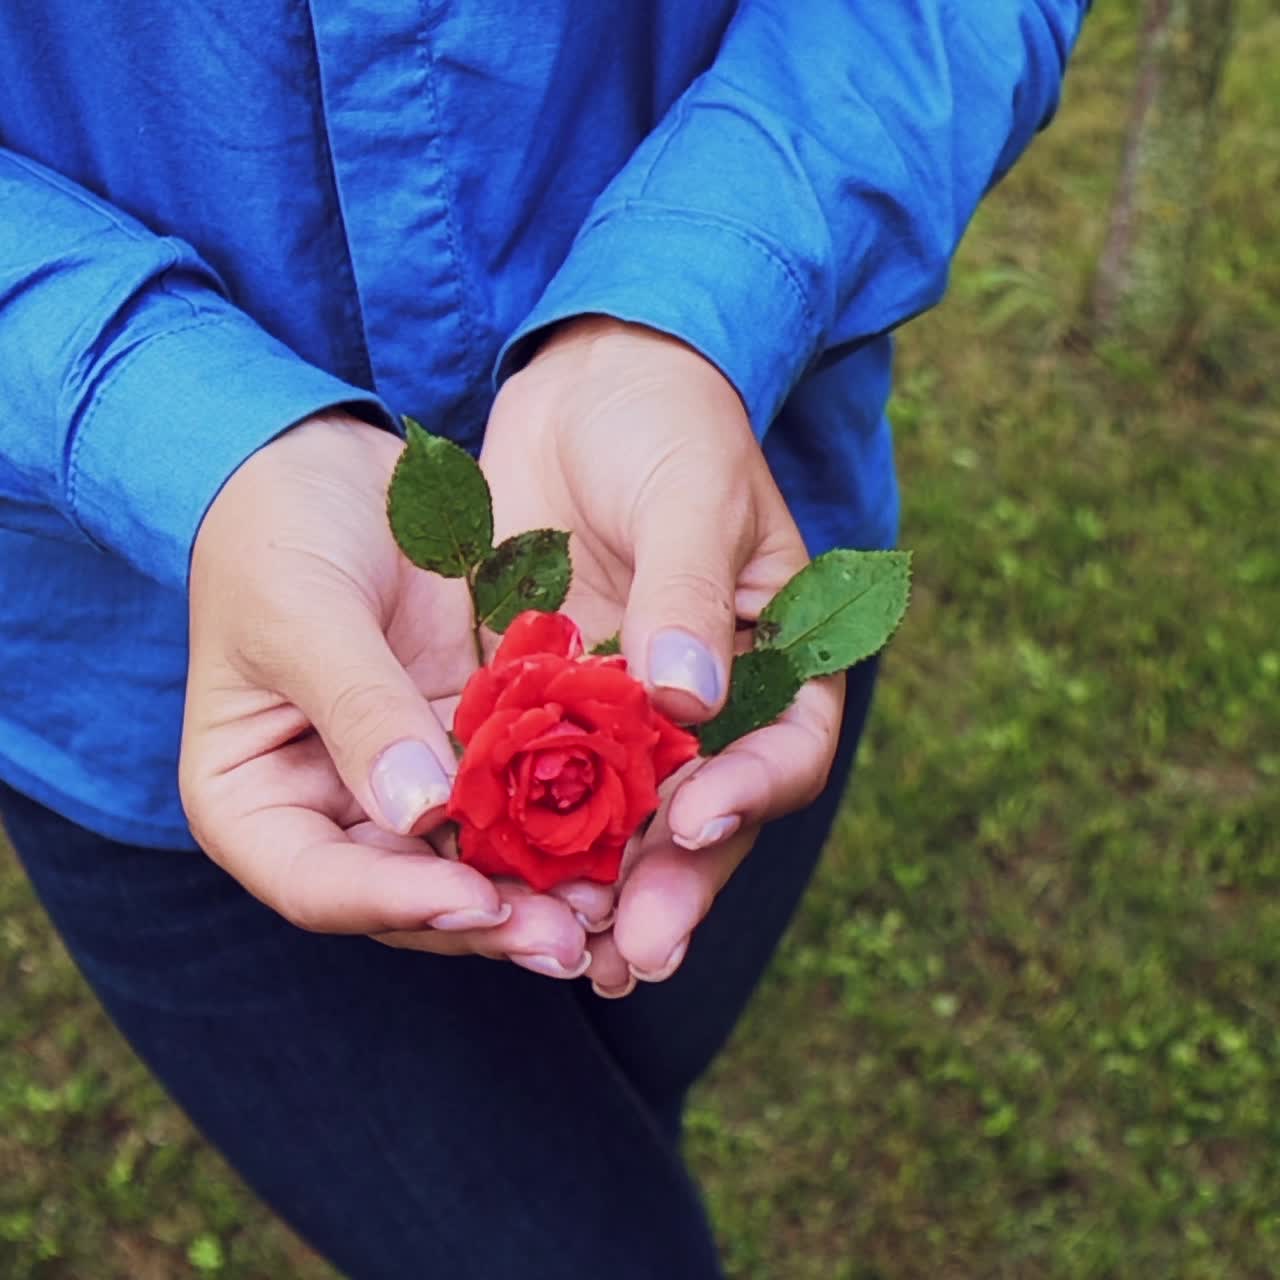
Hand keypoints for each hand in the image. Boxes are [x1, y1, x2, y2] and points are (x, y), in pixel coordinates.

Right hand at [181, 413, 604, 976]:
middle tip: (573, 939)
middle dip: (490, 919)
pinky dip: (564, 820)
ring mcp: (402, 784)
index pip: (318, 885)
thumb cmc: (278, 529)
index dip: (398, 904)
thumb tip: (418, 813)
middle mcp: (329, 811)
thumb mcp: (302, 611)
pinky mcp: (465, 745)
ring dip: (540, 888)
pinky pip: (517, 797)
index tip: (479, 902)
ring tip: (614, 906)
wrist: (326, 462)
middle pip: (407, 896)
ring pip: (472, 862)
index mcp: (253, 803)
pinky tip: (625, 834)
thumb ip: (358, 710)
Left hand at [481, 319, 845, 992]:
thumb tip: (690, 702)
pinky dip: (525, 834)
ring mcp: (629, 715)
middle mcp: (711, 708)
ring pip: (624, 822)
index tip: (697, 819)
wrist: (587, 385)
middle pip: (705, 816)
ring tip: (567, 950)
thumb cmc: (668, 423)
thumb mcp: (691, 493)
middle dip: (672, 883)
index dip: (751, 793)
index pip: (785, 750)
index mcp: (781, 663)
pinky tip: (495, 879)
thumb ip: (688, 594)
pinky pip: (543, 782)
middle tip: (634, 949)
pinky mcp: (553, 707)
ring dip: (600, 888)